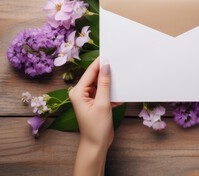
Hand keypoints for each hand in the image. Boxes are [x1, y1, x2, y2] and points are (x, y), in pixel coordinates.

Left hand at [69, 57, 121, 175]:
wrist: (96, 144)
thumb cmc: (96, 127)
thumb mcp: (103, 103)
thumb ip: (104, 84)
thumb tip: (106, 66)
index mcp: (78, 92)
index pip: (90, 72)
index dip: (100, 63)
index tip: (111, 54)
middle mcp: (81, 93)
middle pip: (95, 77)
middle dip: (107, 73)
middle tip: (119, 66)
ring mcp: (88, 98)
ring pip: (101, 84)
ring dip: (111, 85)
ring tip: (121, 83)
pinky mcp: (95, 103)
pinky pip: (104, 92)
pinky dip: (112, 94)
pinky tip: (118, 98)